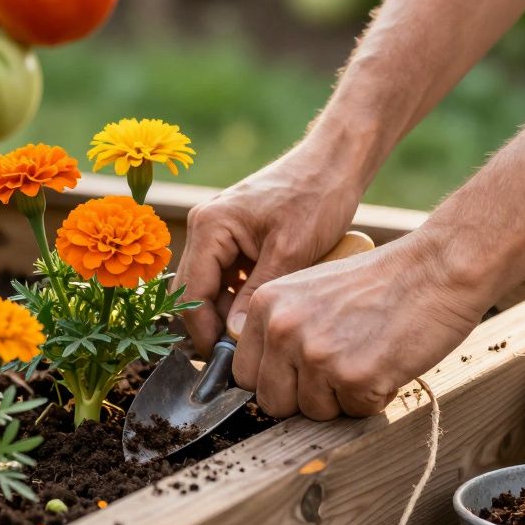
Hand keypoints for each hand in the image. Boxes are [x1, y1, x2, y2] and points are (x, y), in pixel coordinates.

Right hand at [176, 141, 362, 355]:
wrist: (334, 163)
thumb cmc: (315, 197)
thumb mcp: (290, 252)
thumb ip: (257, 295)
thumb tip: (235, 338)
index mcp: (210, 226)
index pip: (190, 293)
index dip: (203, 331)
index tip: (225, 361)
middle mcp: (205, 227)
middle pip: (193, 292)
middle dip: (212, 326)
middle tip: (240, 358)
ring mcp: (217, 232)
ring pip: (209, 289)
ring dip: (227, 314)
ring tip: (255, 341)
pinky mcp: (234, 238)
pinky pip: (227, 278)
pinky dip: (239, 299)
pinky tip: (262, 316)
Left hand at [231, 234, 483, 418]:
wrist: (435, 268)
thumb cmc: (380, 282)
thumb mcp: (310, 292)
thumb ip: (283, 329)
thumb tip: (266, 379)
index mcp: (266, 306)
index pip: (244, 374)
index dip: (276, 382)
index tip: (299, 377)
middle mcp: (283, 329)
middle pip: (273, 402)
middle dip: (305, 398)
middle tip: (339, 370)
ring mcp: (317, 354)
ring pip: (314, 413)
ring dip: (342, 398)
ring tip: (367, 357)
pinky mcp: (354, 376)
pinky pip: (355, 413)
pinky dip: (375, 398)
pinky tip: (387, 362)